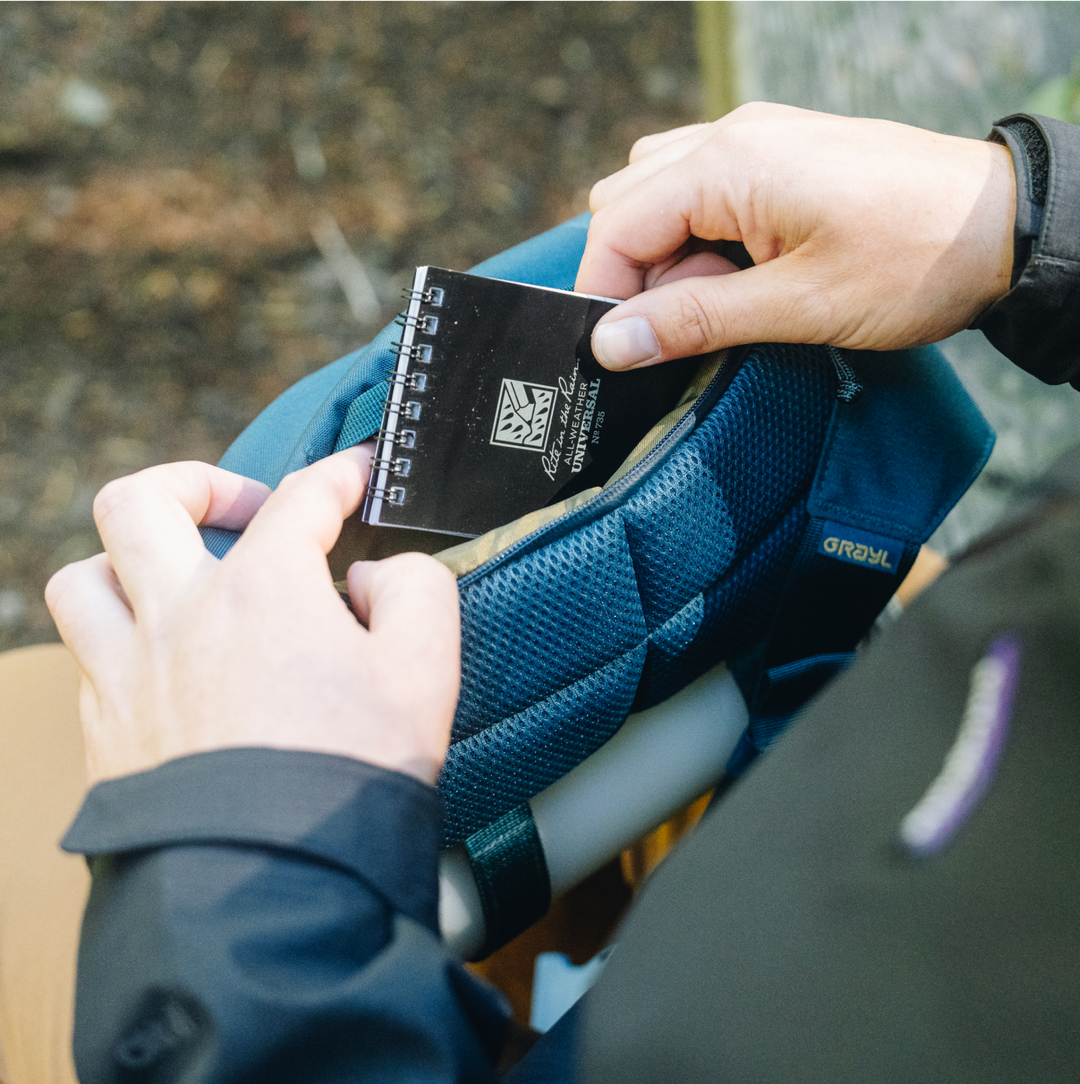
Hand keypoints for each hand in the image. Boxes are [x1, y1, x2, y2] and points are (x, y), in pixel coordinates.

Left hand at [45, 447, 460, 786]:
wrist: (276, 886)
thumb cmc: (351, 775)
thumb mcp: (427, 666)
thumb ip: (415, 589)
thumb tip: (373, 575)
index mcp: (262, 590)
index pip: (301, 496)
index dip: (339, 474)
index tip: (357, 476)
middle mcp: (180, 616)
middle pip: (140, 501)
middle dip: (194, 483)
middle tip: (243, 509)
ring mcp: (130, 674)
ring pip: (84, 577)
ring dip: (129, 563)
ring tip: (178, 581)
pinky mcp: (106, 733)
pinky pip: (89, 659)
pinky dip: (128, 642)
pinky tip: (174, 668)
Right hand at [576, 102, 1015, 367]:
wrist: (1005, 225)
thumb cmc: (914, 259)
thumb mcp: (798, 306)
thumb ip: (695, 320)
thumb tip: (612, 343)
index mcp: (728, 164)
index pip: (617, 225)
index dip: (605, 293)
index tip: (617, 351)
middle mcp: (732, 137)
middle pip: (627, 204)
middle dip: (638, 274)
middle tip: (691, 324)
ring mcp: (757, 141)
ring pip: (660, 195)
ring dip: (670, 257)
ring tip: (727, 299)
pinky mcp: (778, 157)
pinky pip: (704, 191)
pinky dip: (702, 239)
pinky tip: (745, 274)